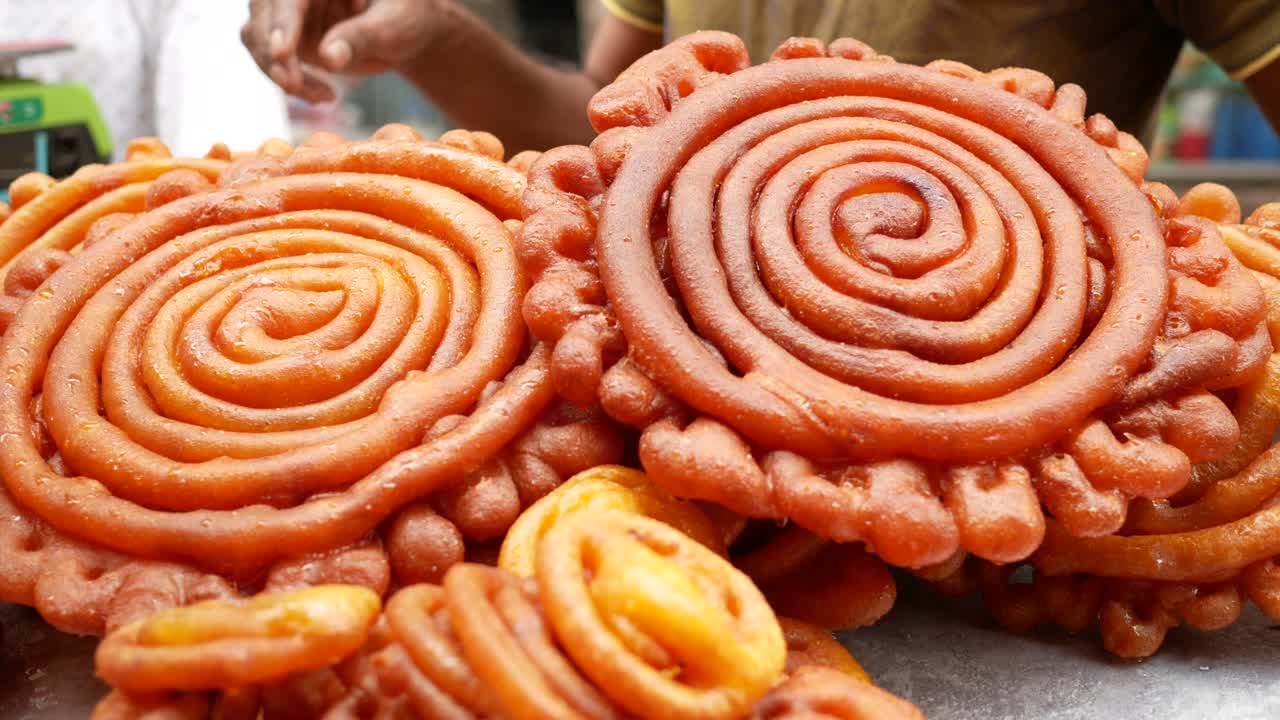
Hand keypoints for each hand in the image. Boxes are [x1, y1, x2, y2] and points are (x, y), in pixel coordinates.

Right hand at [242, 0, 445, 102]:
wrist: (407, 31)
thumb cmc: (405, 17)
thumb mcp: (393, 25)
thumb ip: (362, 36)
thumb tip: (329, 59)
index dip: (282, 22)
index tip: (282, 54)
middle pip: (263, 14)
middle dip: (272, 53)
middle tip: (292, 86)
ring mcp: (288, 12)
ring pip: (257, 38)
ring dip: (278, 72)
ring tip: (321, 96)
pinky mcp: (287, 37)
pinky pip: (271, 60)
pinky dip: (290, 82)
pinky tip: (324, 96)